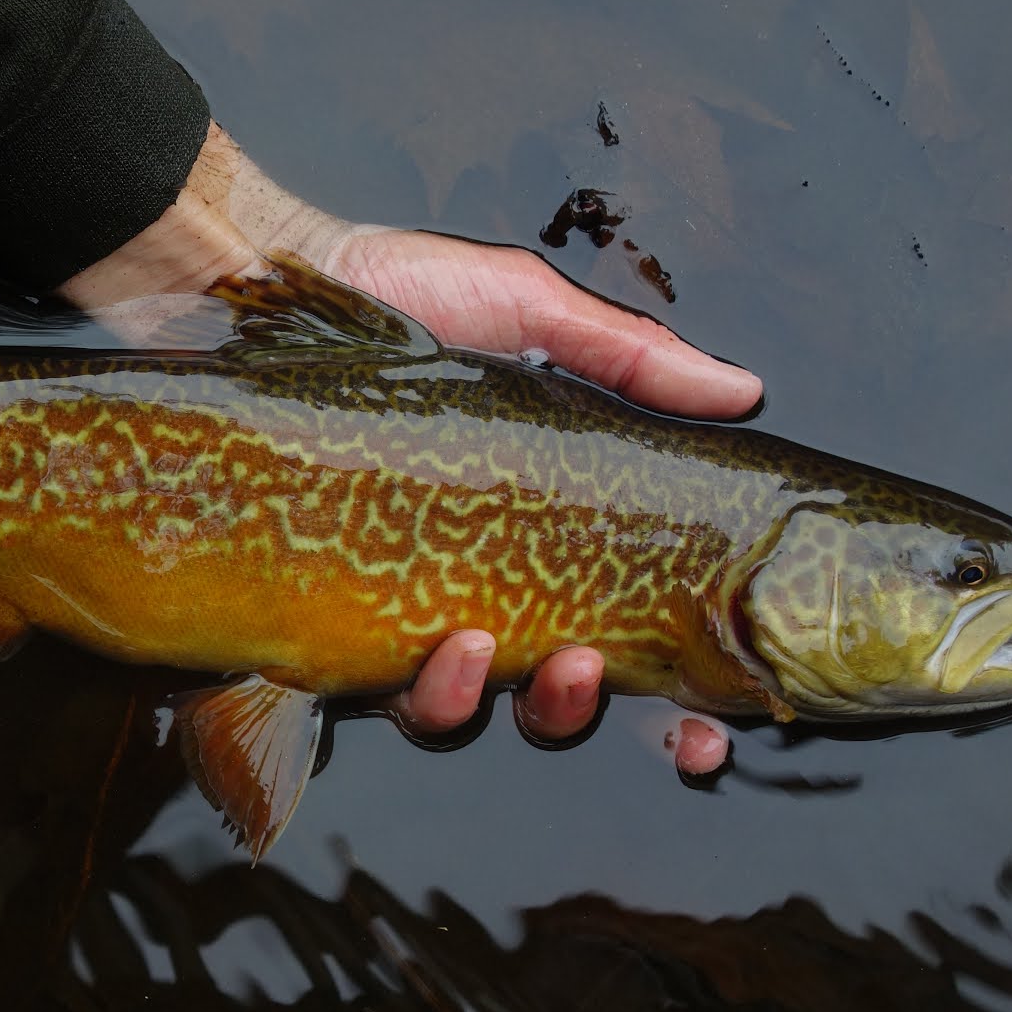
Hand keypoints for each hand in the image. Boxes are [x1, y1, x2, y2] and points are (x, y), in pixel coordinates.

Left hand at [58, 123, 760, 748]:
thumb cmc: (403, 294)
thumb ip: (630, 360)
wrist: (269, 284)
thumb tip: (742, 392)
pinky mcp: (326, 620)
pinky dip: (423, 690)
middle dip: (581, 710)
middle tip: (589, 671)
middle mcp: (474, 582)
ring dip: (497, 700)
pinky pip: (376, 696)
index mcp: (539, 528)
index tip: (713, 727)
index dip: (677, 703)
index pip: (622, 634)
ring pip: (463, 712)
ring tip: (502, 649)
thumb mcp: (526, 312)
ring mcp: (397, 610)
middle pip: (545, 699)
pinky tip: (440, 644)